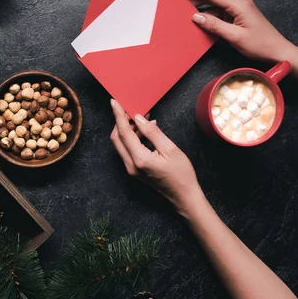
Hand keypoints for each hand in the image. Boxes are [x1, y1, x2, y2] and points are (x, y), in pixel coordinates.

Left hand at [109, 99, 203, 216]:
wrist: (183, 196)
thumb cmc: (181, 174)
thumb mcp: (170, 149)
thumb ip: (153, 133)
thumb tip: (139, 118)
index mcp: (139, 159)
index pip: (124, 132)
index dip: (118, 115)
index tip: (115, 102)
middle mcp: (130, 165)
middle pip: (117, 138)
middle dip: (120, 122)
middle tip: (130, 109)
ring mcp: (130, 169)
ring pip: (121, 144)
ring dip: (127, 130)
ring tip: (143, 118)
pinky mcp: (133, 170)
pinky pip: (127, 150)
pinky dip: (132, 138)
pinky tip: (145, 131)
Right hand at [178, 0, 297, 65]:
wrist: (277, 50)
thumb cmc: (260, 44)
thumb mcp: (235, 36)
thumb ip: (215, 25)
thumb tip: (197, 17)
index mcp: (239, 4)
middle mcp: (239, 3)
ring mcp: (239, 9)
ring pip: (215, 7)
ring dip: (202, 9)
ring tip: (185, 11)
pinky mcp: (238, 16)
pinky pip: (220, 14)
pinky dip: (210, 17)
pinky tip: (200, 21)